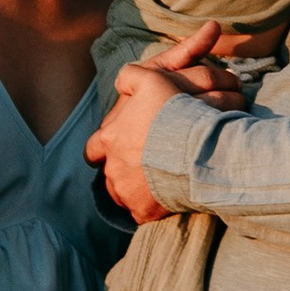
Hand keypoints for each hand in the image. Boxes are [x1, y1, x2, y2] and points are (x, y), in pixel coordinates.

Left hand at [87, 25, 241, 221]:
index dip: (103, 148)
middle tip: (136, 170)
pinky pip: (142, 213)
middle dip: (120, 173)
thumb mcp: (151, 80)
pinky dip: (151, 207)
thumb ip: (131, 76)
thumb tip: (123, 79)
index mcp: (110, 139)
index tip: (112, 150)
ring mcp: (127, 192)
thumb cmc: (172, 113)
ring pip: (124, 195)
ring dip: (135, 190)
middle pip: (109, 175)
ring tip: (154, 184)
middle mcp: (113, 168)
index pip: (93, 147)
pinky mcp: (144, 211)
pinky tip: (164, 201)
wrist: (196, 147)